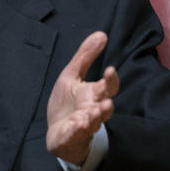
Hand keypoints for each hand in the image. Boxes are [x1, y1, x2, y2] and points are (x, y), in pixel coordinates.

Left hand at [46, 31, 119, 164]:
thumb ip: (85, 57)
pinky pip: (75, 135)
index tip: (110, 70)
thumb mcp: (71, 76)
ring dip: (93, 119)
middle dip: (106, 106)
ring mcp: (82, 125)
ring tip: (92, 114)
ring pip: (92, 124)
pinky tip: (75, 127)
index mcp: (93, 95)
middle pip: (105, 109)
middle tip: (107, 102)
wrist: (58, 132)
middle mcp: (91, 111)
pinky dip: (75, 132)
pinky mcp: (71, 137)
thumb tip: (101, 34)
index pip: (107, 87)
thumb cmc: (67, 103)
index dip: (110, 79)